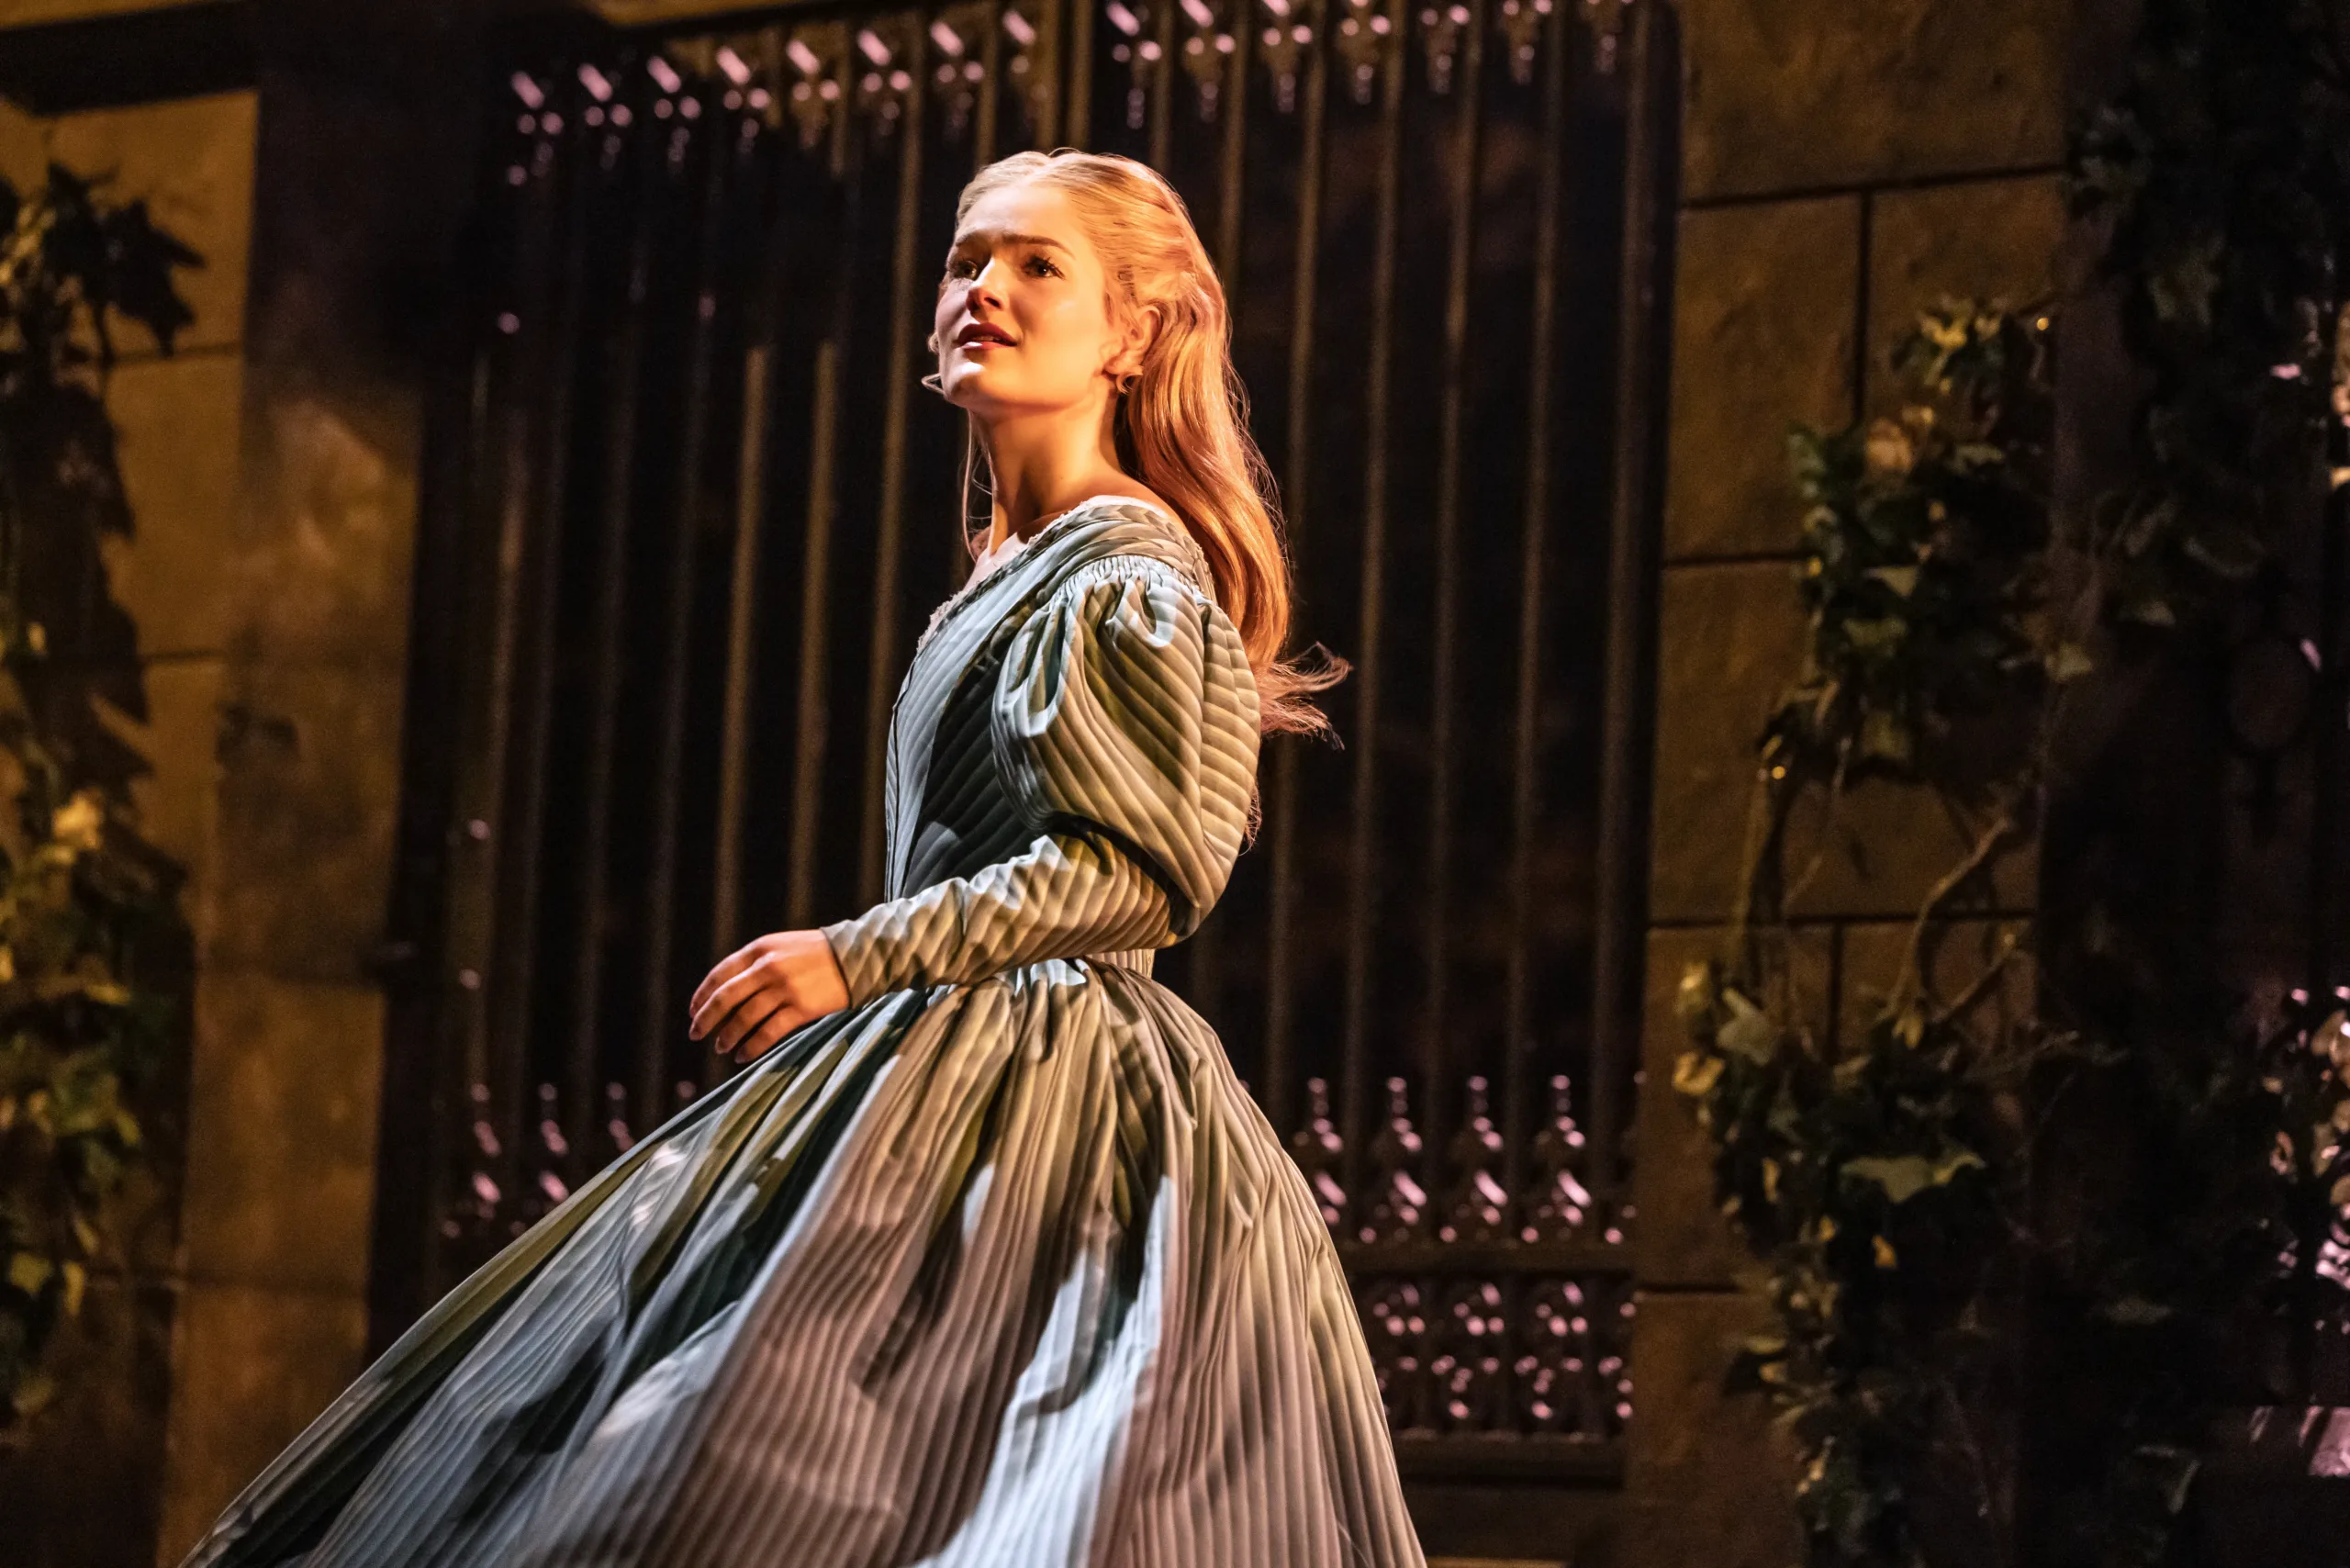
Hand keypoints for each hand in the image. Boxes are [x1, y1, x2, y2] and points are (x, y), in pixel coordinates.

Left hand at [688, 929, 850, 1064]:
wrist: (857, 956)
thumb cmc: (817, 953)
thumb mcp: (782, 946)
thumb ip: (755, 962)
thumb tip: (726, 991)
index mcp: (760, 948)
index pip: (719, 974)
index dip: (702, 995)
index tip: (693, 1012)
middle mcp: (767, 967)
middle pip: (725, 998)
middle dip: (706, 1019)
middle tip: (696, 1034)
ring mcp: (784, 988)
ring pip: (744, 1017)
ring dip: (728, 1036)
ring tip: (721, 1048)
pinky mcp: (801, 1008)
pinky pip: (768, 1032)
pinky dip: (752, 1047)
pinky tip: (743, 1056)